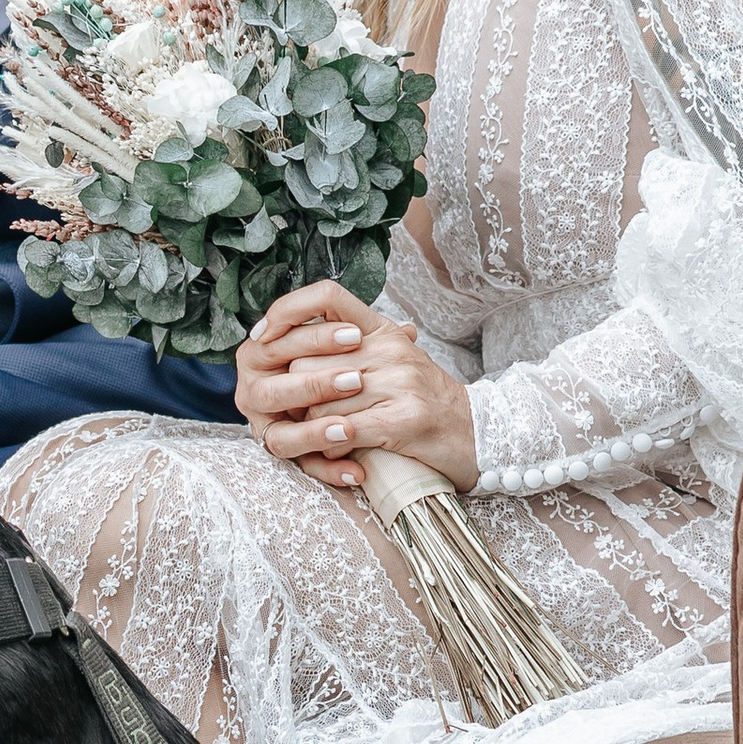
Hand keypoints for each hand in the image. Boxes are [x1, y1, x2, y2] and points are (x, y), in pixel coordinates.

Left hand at [236, 281, 478, 495]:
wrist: (479, 434)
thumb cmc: (426, 403)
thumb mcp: (393, 362)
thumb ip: (352, 350)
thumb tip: (298, 344)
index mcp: (382, 331)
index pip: (327, 295)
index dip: (287, 310)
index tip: (263, 335)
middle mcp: (390, 350)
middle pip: (309, 361)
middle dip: (296, 392)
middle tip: (292, 409)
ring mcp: (399, 383)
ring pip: (322, 399)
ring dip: (312, 424)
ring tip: (316, 435)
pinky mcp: (404, 419)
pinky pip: (346, 428)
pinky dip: (332, 442)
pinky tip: (334, 447)